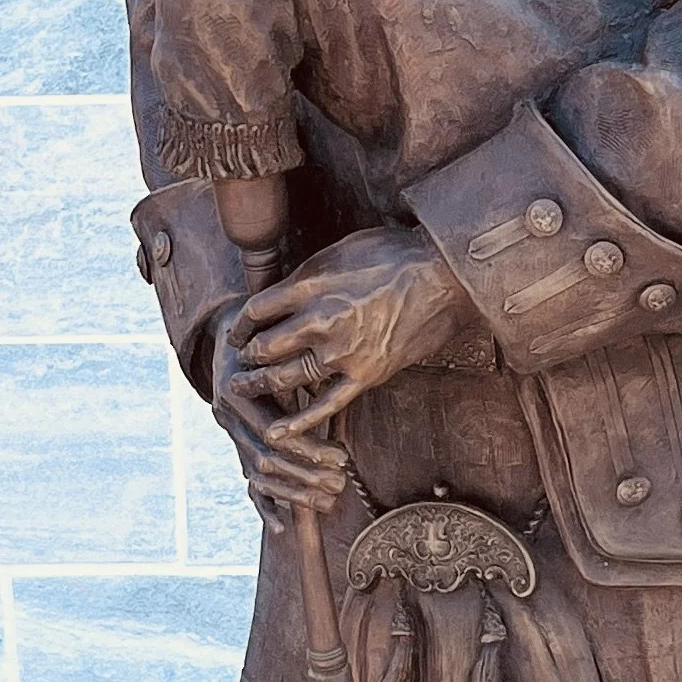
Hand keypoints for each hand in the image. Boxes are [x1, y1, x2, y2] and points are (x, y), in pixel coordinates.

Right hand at [212, 302, 350, 521]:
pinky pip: (247, 483)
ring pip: (258, 476)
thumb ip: (299, 364)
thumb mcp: (280, 343)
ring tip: (331, 501)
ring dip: (295, 494)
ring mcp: (230, 434)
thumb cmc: (266, 333)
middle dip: (305, 476)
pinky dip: (264, 506)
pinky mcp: (237, 446)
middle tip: (340, 483)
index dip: (308, 449)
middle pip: (265, 461)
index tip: (342, 457)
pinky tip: (281, 528)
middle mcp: (227, 417)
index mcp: (236, 393)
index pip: (274, 434)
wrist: (232, 332)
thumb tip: (335, 376)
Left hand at [236, 226, 478, 432]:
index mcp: (311, 284)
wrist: (444, 275)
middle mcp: (320, 319)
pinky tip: (277, 432)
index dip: (241, 325)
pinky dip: (298, 422)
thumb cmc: (395, 255)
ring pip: (287, 376)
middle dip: (246, 358)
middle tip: (237, 365)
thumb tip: (282, 294)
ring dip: (260, 385)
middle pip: (265, 347)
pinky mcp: (366, 374)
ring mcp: (343, 351)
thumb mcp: (341, 249)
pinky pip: (325, 405)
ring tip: (245, 388)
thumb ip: (308, 276)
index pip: (257, 311)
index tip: (238, 333)